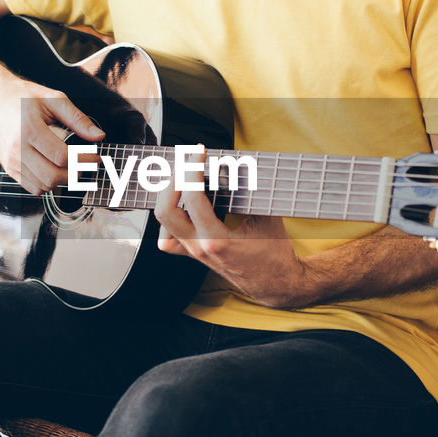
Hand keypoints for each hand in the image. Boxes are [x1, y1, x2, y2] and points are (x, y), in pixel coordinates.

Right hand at [0, 77, 103, 195]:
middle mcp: (17, 149)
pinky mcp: (8, 168)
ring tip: (73, 167)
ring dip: (63, 180)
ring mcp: (11, 161)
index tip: (95, 156)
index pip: (62, 156)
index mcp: (29, 130)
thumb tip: (98, 136)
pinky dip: (48, 184)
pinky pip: (32, 187)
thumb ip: (78, 118)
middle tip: (86, 164)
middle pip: (53, 176)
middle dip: (76, 174)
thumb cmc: (21, 97)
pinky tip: (55, 170)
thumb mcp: (53, 99)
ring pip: (43, 186)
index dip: (84, 160)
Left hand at [153, 148, 311, 308]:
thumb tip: (238, 164)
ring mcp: (194, 253)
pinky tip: (181, 206)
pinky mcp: (193, 254)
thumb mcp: (266, 218)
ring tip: (181, 178)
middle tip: (186, 162)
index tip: (199, 152)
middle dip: (173, 180)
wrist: (274, 284)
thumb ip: (250, 192)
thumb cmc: (274, 252)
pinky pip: (168, 240)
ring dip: (167, 196)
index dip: (192, 169)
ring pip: (162, 224)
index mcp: (217, 240)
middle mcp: (199, 248)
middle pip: (165, 211)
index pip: (192, 198)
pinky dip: (169, 220)